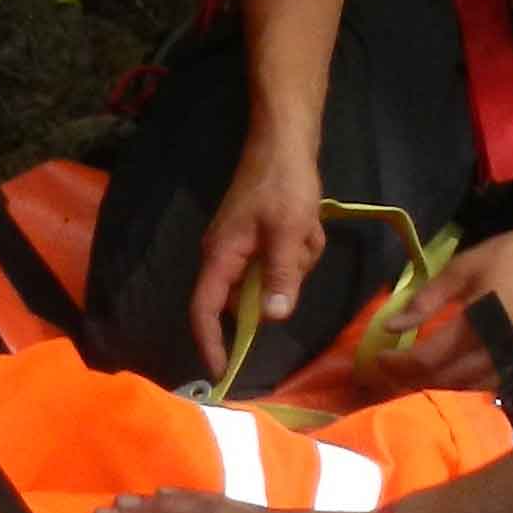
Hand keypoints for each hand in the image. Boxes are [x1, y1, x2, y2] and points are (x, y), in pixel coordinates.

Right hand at [189, 139, 327, 381]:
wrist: (284, 140)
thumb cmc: (282, 183)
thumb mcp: (289, 232)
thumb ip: (281, 276)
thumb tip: (272, 319)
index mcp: (220, 256)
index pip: (204, 311)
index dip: (210, 343)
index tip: (222, 372)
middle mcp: (224, 256)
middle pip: (249, 296)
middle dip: (284, 280)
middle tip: (301, 246)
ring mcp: (242, 247)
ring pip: (273, 279)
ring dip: (298, 260)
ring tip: (307, 228)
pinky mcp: (258, 238)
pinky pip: (282, 261)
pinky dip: (301, 248)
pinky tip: (308, 223)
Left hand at [362, 212, 512, 388]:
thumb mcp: (464, 267)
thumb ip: (427, 298)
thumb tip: (392, 325)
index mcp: (479, 325)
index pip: (428, 361)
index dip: (398, 365)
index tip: (376, 358)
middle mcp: (498, 352)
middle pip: (445, 382)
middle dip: (411, 381)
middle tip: (386, 372)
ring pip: (466, 390)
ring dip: (435, 387)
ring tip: (411, 375)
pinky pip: (488, 386)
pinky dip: (462, 385)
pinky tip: (446, 374)